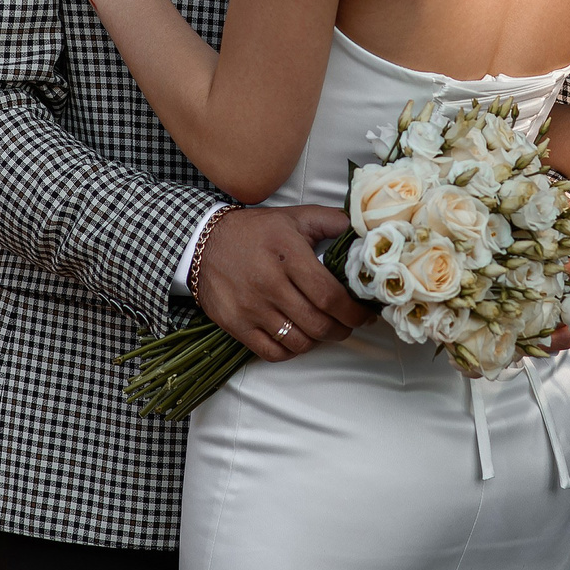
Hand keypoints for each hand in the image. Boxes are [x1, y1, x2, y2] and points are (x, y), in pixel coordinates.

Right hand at [194, 205, 371, 361]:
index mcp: (288, 255)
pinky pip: (271, 352)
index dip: (353, 312)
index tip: (365, 315)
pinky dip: (291, 351)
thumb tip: (366, 232)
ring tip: (324, 330)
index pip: (329, 295)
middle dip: (341, 329)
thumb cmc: (256, 231)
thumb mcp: (295, 217)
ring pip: (297, 341)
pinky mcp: (235, 324)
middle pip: (317, 323)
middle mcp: (269, 283)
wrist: (203, 241)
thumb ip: (332, 222)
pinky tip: (297, 339)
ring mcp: (251, 307)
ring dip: (318, 341)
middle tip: (348, 324)